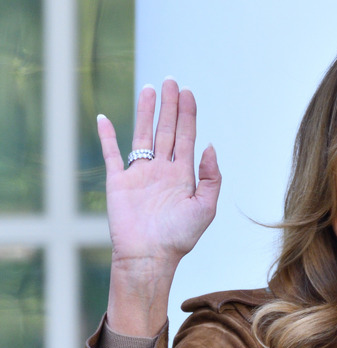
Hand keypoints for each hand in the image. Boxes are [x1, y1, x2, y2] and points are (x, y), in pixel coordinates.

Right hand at [97, 78, 220, 335]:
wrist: (150, 257)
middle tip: (171, 81)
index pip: (187, 136)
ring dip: (145, 112)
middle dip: (169, 105)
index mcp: (183, 175)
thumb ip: (211, 177)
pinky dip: (107, 137)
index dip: (188, 114)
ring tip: (149, 89)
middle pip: (167, 129)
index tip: (188, 92)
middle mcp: (162, 170)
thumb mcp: (206, 207)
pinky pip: (112, 154)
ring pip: (143, 135)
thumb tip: (209, 146)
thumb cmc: (180, 237)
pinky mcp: (119, 181)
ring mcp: (140, 174)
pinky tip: (104, 119)